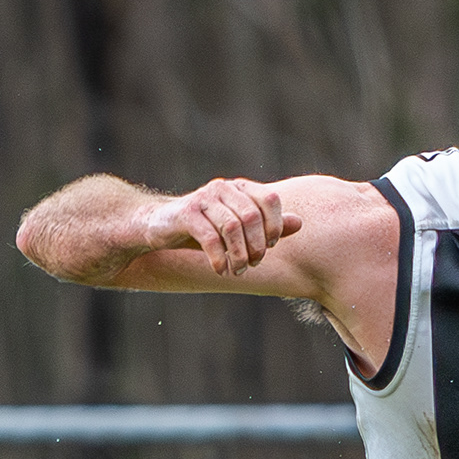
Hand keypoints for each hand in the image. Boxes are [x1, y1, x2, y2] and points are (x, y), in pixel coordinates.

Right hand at [144, 178, 301, 276]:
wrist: (158, 225)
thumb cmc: (204, 228)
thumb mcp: (238, 227)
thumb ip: (267, 225)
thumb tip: (299, 222)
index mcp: (239, 188)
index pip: (270, 200)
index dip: (275, 225)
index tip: (271, 246)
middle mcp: (223, 188)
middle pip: (252, 216)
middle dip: (257, 246)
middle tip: (253, 264)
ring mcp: (203, 199)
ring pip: (232, 227)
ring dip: (239, 255)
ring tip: (238, 271)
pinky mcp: (186, 214)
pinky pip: (210, 237)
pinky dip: (219, 258)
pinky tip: (220, 270)